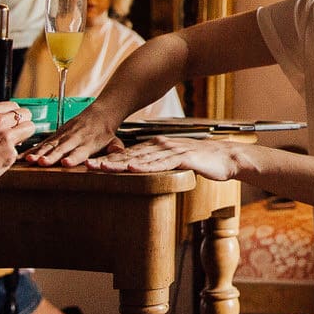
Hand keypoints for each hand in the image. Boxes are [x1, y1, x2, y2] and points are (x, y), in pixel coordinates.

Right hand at [0, 99, 28, 187]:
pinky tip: (0, 157)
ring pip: (30, 127)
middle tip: (15, 133)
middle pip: (26, 113)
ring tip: (11, 143)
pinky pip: (21, 148)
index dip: (13, 116)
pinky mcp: (11, 151)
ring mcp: (6, 135)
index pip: (14, 106)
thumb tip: (6, 120)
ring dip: (24, 135)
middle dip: (22, 123)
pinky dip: (13, 153)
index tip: (11, 123)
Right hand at [21, 102, 122, 166]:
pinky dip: (35, 149)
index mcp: (89, 143)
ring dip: (40, 152)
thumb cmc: (106, 133)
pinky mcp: (57, 133)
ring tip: (29, 160)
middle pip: (62, 149)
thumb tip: (119, 151)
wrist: (100, 113)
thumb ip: (115, 148)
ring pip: (51, 144)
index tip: (66, 163)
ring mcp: (65, 135)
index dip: (74, 157)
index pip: (81, 151)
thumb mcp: (114, 141)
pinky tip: (25, 156)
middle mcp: (76, 138)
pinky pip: (45, 142)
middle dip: (51, 156)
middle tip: (41, 163)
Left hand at [90, 136, 242, 179]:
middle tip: (87, 166)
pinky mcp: (183, 158)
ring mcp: (172, 151)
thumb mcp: (175, 161)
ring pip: (141, 158)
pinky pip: (161, 163)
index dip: (109, 159)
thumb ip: (156, 162)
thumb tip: (138, 168)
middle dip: (108, 161)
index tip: (90, 164)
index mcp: (157, 146)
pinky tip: (133, 168)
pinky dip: (146, 166)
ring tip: (103, 168)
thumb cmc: (201, 161)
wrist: (226, 158)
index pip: (129, 154)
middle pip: (130, 155)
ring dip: (120, 163)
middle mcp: (161, 145)